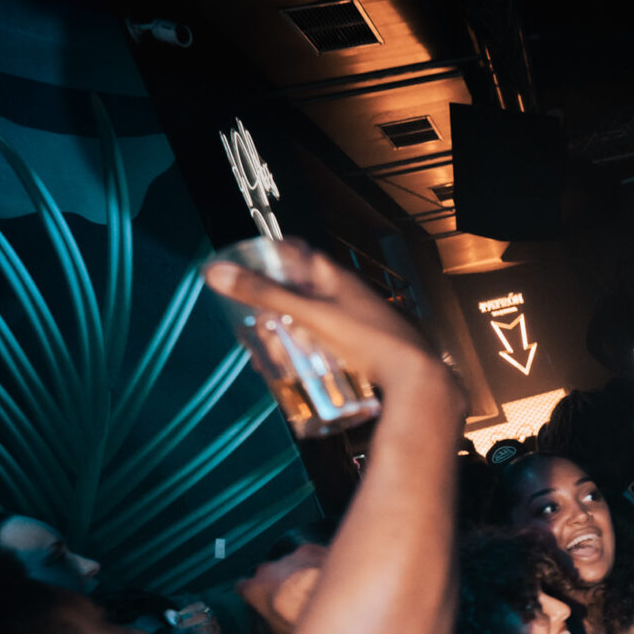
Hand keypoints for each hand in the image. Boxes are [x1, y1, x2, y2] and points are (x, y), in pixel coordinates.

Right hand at [205, 242, 447, 391]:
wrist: (416, 379)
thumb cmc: (370, 341)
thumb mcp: (311, 315)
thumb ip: (265, 294)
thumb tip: (216, 272)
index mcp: (338, 279)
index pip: (299, 255)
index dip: (272, 256)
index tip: (246, 264)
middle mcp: (349, 298)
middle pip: (302, 293)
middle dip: (275, 307)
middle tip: (251, 321)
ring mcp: (358, 324)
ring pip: (314, 322)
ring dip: (290, 334)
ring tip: (270, 353)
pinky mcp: (364, 351)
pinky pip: (328, 346)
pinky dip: (309, 354)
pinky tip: (298, 371)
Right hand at [238, 542, 327, 633]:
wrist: (323, 598)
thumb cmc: (296, 617)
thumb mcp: (276, 631)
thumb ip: (267, 621)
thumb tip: (269, 625)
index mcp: (253, 588)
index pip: (243, 587)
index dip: (252, 593)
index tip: (258, 598)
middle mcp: (267, 569)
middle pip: (266, 572)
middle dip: (275, 581)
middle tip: (289, 595)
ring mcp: (287, 557)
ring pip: (288, 563)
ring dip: (296, 571)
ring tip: (310, 587)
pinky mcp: (309, 550)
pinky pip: (309, 555)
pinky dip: (314, 562)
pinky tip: (323, 574)